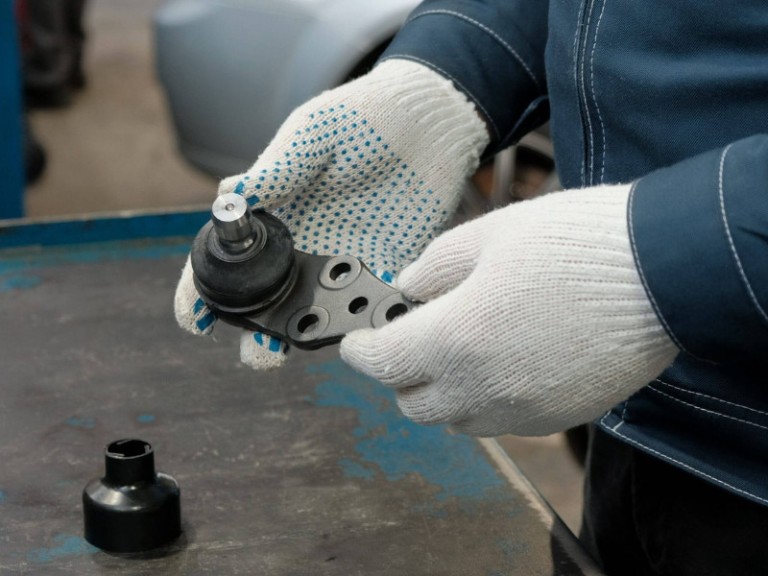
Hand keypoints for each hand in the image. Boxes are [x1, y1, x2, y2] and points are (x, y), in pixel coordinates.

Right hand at [174, 60, 488, 368]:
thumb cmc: (360, 118)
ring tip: (303, 344)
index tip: (196, 317)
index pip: (228, 261)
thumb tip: (229, 197)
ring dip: (305, 337)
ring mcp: (344, 261)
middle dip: (255, 334)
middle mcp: (303, 248)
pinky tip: (360, 329)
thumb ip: (276, 169)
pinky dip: (364, 322)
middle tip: (258, 350)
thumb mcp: (312, 133)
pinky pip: (371, 303)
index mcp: (274, 216)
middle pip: (267, 302)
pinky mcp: (387, 266)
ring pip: (315, 314)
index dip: (204, 293)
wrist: (426, 118)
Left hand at [340, 184, 678, 435]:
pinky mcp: (556, 417)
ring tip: (456, 350)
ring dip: (441, 392)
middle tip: (407, 338)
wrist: (661, 272)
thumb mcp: (490, 234)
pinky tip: (501, 363)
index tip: (356, 342)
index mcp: (457, 338)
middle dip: (397, 374)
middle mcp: (484, 387)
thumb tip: (407, 289)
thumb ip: (435, 266)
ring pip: (455, 420)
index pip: (383, 362)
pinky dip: (484, 400)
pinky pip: (499, 422)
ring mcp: (522, 410)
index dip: (360, 350)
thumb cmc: (577, 245)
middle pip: (413, 404)